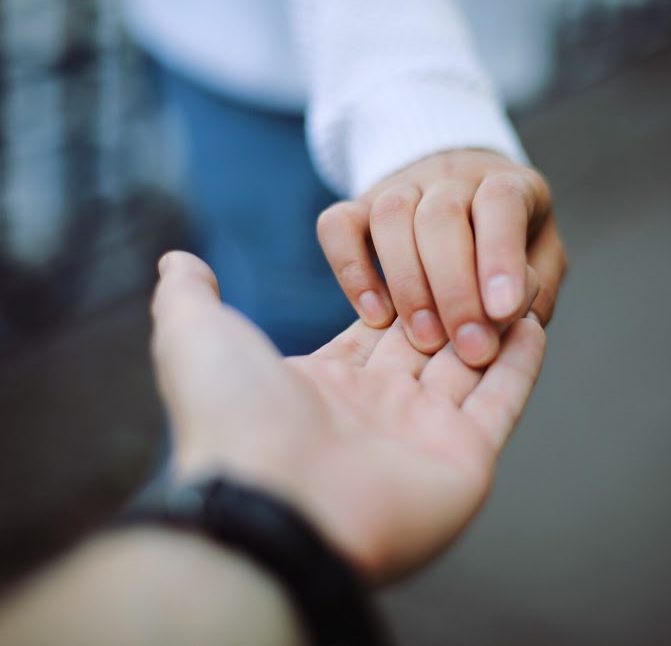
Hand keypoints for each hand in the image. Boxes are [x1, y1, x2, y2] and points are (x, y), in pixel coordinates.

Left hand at [152, 251, 545, 581]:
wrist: (268, 500)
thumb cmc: (230, 415)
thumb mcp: (194, 334)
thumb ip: (190, 295)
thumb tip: (179, 260)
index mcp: (323, 384)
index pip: (372, 329)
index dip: (397, 295)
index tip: (421, 259)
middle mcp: (373, 411)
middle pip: (424, 344)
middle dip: (448, 304)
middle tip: (476, 262)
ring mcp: (420, 436)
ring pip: (468, 368)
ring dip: (488, 326)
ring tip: (512, 282)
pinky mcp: (463, 459)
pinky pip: (501, 401)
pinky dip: (520, 363)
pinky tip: (530, 321)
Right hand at [317, 149, 565, 365]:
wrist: (457, 199)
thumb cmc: (503, 242)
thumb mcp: (540, 258)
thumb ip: (536, 288)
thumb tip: (512, 321)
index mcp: (506, 184)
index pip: (501, 202)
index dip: (500, 255)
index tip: (503, 313)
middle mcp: (450, 177)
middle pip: (441, 216)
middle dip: (452, 287)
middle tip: (465, 346)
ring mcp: (399, 188)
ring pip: (390, 216)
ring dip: (407, 284)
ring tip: (422, 339)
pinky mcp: (358, 207)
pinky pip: (337, 226)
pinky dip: (350, 271)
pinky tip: (374, 315)